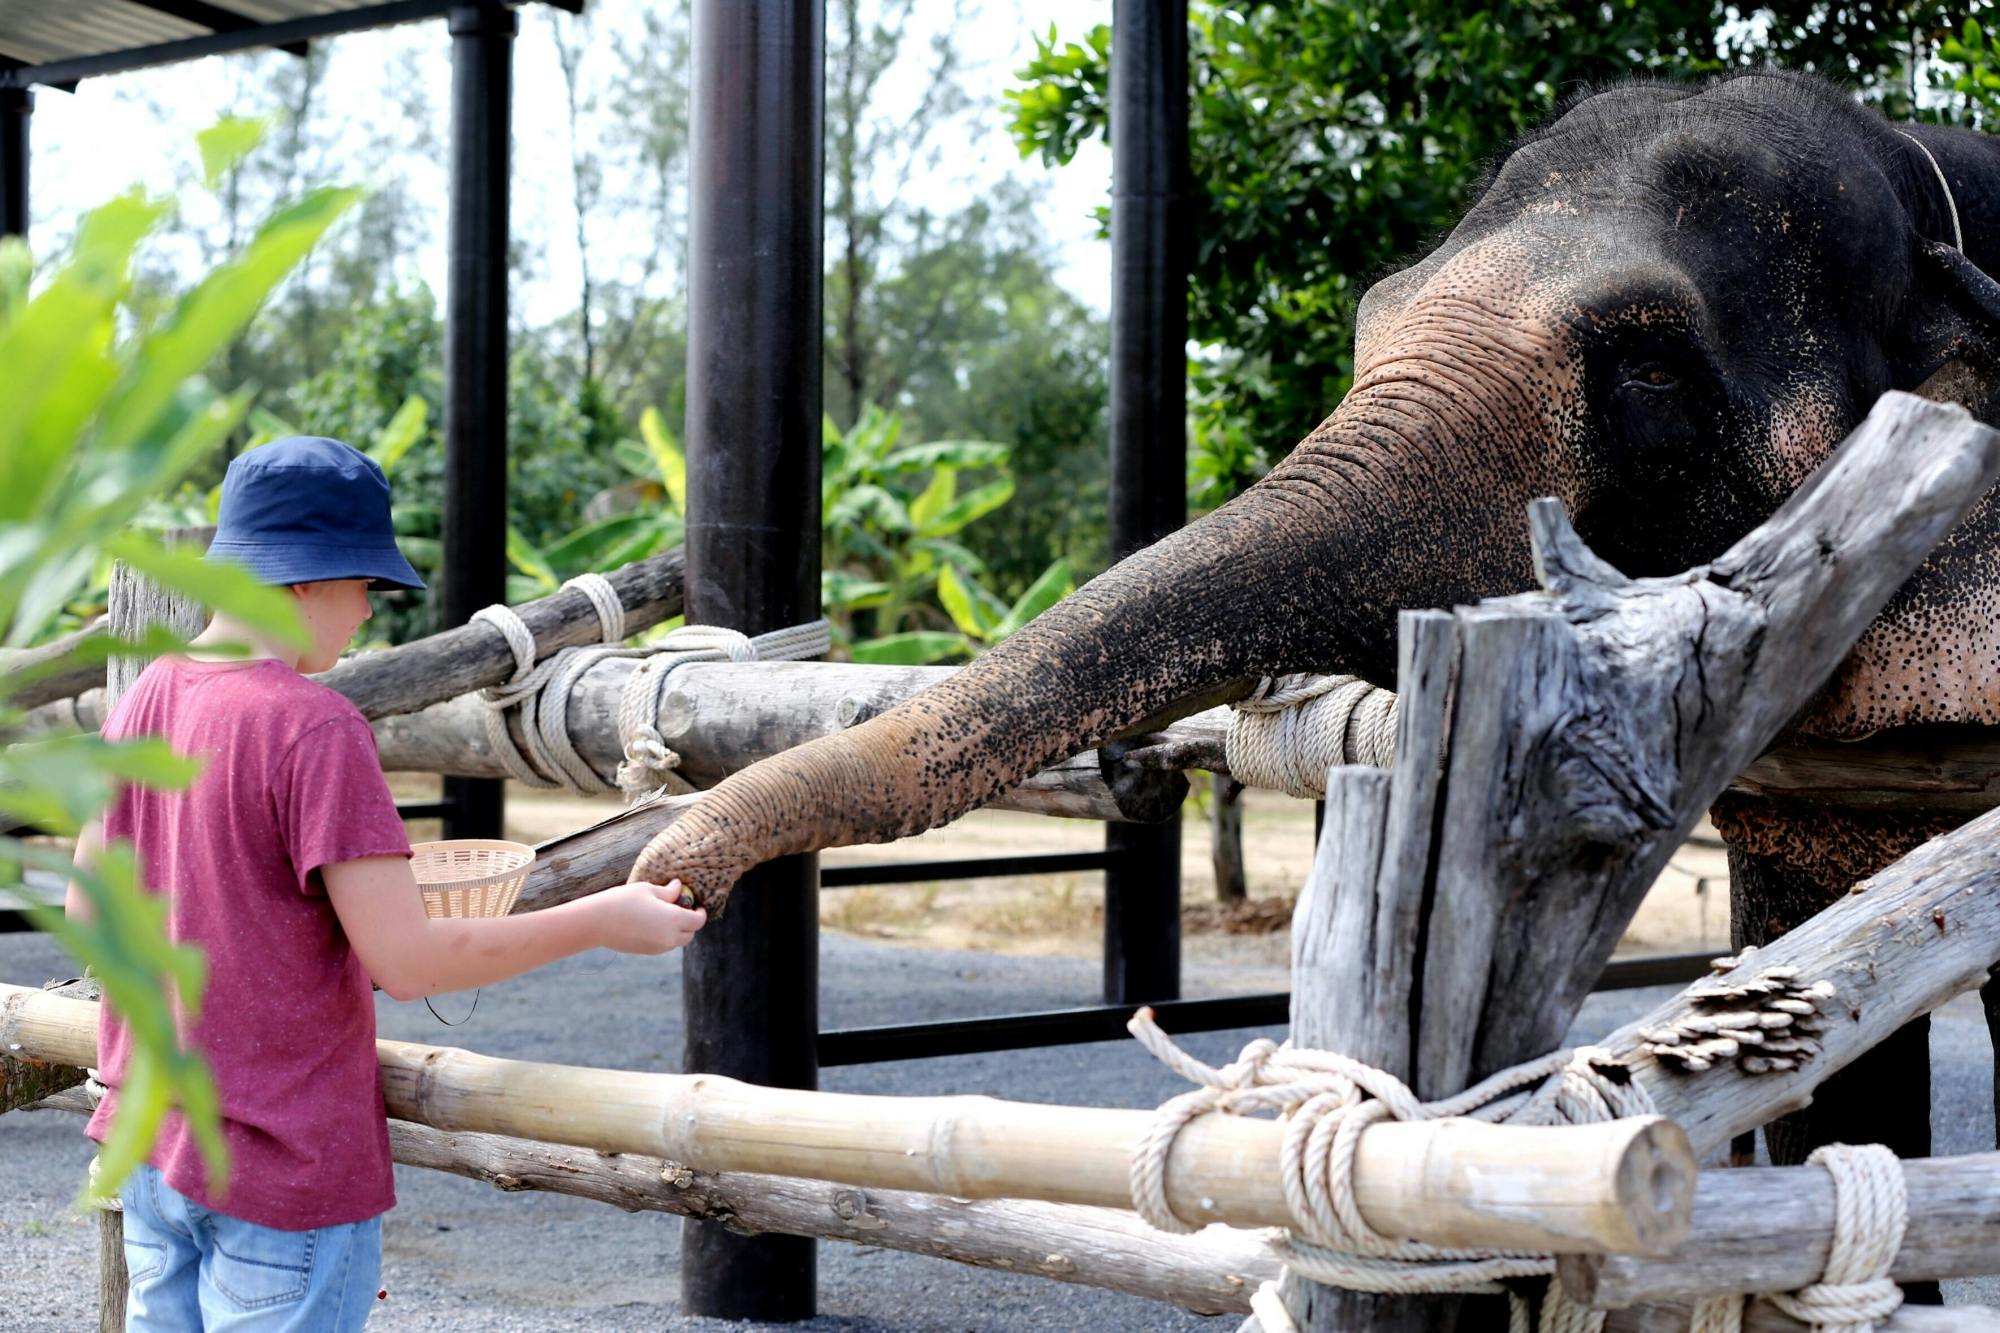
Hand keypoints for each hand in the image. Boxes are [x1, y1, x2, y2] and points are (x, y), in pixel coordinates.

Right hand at [591, 881, 706, 955]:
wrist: (597, 922)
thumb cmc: (623, 901)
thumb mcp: (647, 890)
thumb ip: (668, 892)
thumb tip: (679, 888)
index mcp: (674, 920)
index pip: (698, 920)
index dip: (700, 911)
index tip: (695, 904)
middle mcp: (669, 937)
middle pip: (690, 934)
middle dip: (690, 922)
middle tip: (681, 908)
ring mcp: (658, 947)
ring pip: (677, 941)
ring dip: (677, 930)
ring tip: (665, 915)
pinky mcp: (647, 952)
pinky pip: (664, 945)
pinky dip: (665, 936)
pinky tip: (652, 923)